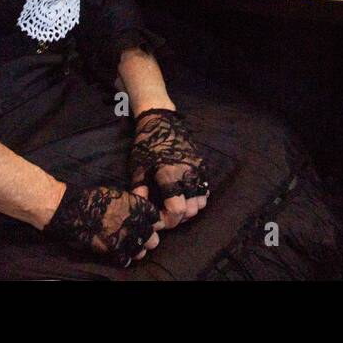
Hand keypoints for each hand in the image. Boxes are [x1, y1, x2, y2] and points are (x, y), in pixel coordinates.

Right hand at [44, 183, 161, 265]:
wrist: (74, 208)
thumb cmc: (95, 197)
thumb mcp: (120, 193)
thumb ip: (134, 201)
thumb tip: (143, 202)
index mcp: (139, 207)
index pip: (156, 218)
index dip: (151, 221)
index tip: (146, 222)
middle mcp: (136, 224)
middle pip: (153, 238)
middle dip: (146, 237)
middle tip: (138, 236)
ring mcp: (125, 238)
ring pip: (141, 251)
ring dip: (136, 249)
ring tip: (127, 245)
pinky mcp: (113, 250)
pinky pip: (126, 260)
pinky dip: (123, 258)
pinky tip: (118, 253)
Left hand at [130, 108, 209, 228]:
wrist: (162, 121)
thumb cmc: (147, 144)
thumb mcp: (138, 167)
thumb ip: (139, 189)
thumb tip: (141, 208)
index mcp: (170, 175)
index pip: (177, 209)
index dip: (167, 220)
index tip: (156, 220)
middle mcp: (188, 175)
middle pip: (191, 210)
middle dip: (177, 218)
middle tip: (164, 215)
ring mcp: (198, 170)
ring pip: (201, 202)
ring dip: (188, 209)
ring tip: (174, 206)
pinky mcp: (202, 166)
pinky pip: (205, 189)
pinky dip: (196, 198)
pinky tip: (183, 195)